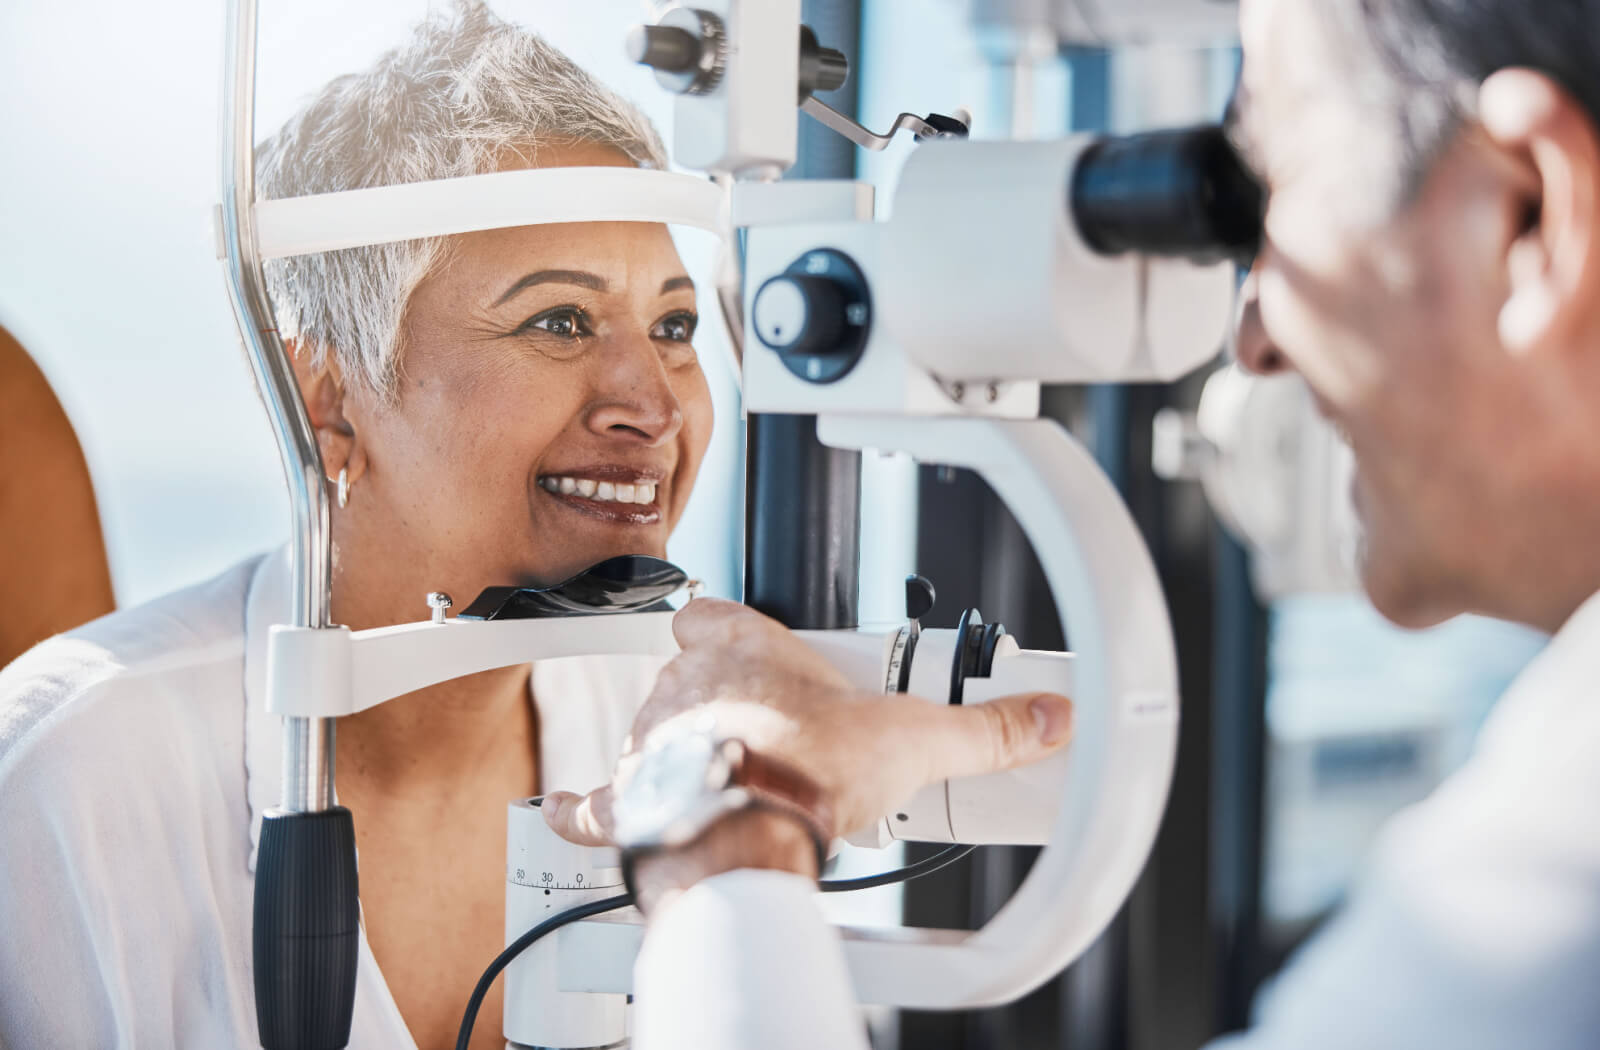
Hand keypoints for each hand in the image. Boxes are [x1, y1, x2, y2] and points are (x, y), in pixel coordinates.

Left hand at [543, 598, 1073, 859]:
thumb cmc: (816, 769)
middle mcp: (688, 686)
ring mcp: (651, 742)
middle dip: (717, 700)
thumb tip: (1048, 716)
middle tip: (764, 734)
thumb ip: (987, 727)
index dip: (727, 626)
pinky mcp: (629, 801)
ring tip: (722, 781)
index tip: (750, 644)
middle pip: (686, 675)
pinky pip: (595, 799)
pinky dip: (588, 807)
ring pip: (648, 731)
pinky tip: (577, 809)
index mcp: (746, 651)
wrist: (755, 831)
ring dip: (674, 751)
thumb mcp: (918, 738)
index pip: (715, 613)